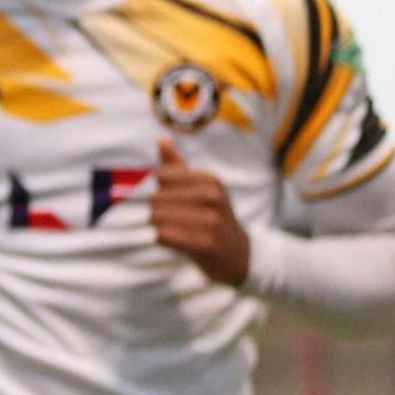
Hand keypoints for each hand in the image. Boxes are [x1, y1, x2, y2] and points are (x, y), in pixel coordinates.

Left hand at [149, 137, 248, 285]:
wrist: (237, 254)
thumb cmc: (212, 217)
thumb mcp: (200, 189)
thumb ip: (178, 167)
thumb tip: (163, 140)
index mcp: (210, 180)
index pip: (162, 175)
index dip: (160, 189)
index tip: (173, 201)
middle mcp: (213, 197)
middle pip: (157, 197)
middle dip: (157, 210)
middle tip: (172, 221)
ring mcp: (212, 221)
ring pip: (158, 217)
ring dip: (159, 226)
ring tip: (175, 231)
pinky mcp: (207, 244)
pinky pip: (165, 235)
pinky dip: (162, 239)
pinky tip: (174, 242)